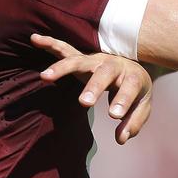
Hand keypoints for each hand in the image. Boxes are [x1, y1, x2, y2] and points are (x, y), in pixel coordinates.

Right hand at [31, 34, 152, 144]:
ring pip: (79, 61)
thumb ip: (133, 122)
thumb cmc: (135, 91)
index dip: (122, 100)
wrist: (133, 66)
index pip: (129, 87)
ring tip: (44, 76)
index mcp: (132, 76)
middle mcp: (113, 65)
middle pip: (104, 72)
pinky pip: (65, 49)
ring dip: (62, 68)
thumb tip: (120, 138)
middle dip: (94, 86)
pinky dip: (50, 43)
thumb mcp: (142, 107)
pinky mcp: (82, 58)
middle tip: (85, 103)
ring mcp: (96, 60)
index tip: (113, 116)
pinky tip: (35, 39)